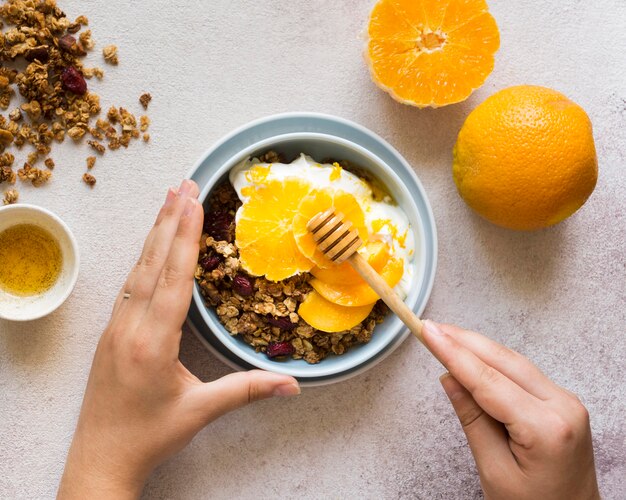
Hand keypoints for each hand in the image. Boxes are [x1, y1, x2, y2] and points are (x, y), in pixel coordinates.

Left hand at [58, 180, 299, 498]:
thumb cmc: (148, 436)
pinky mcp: (111, 332)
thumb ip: (246, 391)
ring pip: (137, 269)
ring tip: (169, 200)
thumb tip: (292, 385)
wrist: (100, 458)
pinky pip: (130, 284)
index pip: (173, 279)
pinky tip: (151, 245)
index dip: (185, 238)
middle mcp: (129, 327)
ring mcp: (115, 327)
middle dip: (169, 220)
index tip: (193, 203)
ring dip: (155, 233)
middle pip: (152, 263)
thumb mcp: (199, 412)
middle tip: (183, 184)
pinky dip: (144, 256)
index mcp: (151, 343)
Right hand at [422, 321, 598, 499]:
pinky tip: (473, 356)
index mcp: (546, 428)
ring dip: (477, 347)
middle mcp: (563, 406)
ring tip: (445, 337)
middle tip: (431, 328)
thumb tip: (450, 378)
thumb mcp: (494, 470)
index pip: (488, 380)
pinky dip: (494, 362)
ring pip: (514, 362)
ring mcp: (566, 401)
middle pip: (504, 361)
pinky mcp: (562, 402)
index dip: (454, 353)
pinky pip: (523, 373)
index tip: (429, 333)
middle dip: (464, 341)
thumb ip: (472, 419)